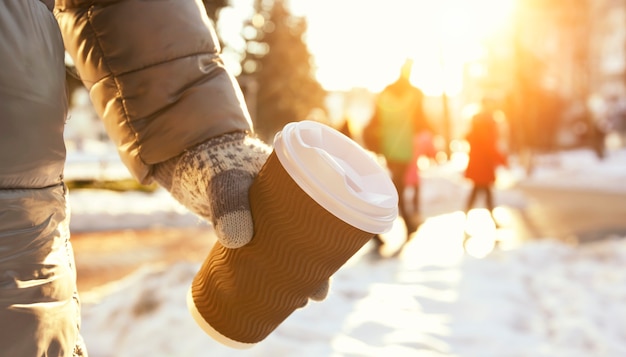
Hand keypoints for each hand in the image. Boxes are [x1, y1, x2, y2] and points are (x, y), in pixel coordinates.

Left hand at [153, 131, 331, 300]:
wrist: (183, 152)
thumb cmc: (213, 160)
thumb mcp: (225, 180)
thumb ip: (229, 205)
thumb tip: (238, 242)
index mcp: (297, 185)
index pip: (326, 219)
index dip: (330, 252)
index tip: (324, 281)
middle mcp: (286, 201)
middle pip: (309, 239)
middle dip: (312, 270)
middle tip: (308, 298)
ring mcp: (264, 213)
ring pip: (286, 247)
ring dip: (290, 272)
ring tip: (291, 301)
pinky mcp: (242, 221)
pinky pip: (262, 248)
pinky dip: (266, 267)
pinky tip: (265, 288)